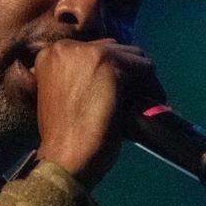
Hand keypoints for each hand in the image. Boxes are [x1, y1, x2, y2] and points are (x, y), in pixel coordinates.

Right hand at [32, 38, 163, 190]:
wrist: (64, 157)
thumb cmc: (62, 136)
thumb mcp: (61, 95)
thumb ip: (78, 76)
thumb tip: (112, 71)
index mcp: (51, 54)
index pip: (94, 50)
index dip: (110, 71)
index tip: (119, 91)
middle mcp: (67, 47)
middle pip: (114, 48)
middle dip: (126, 72)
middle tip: (134, 97)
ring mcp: (89, 53)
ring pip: (133, 55)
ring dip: (141, 78)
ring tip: (145, 101)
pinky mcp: (111, 66)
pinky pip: (145, 67)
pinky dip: (153, 86)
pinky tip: (154, 103)